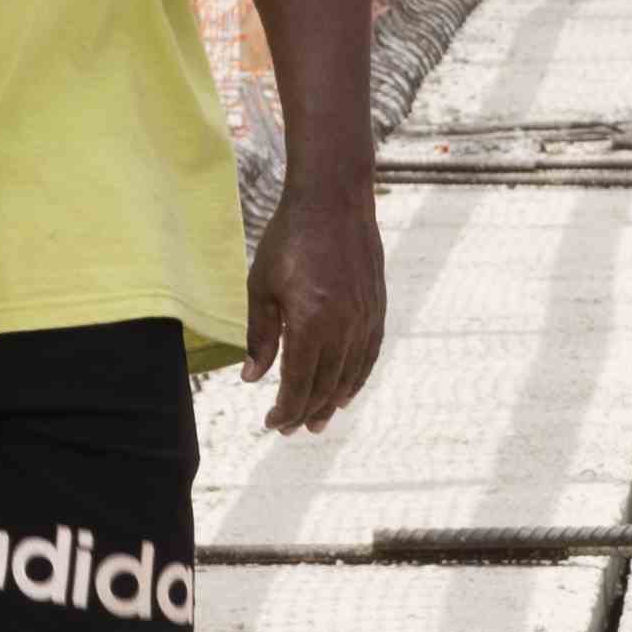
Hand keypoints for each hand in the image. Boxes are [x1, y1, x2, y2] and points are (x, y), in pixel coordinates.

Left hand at [245, 164, 386, 435]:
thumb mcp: (261, 287)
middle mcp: (344, 327)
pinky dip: (356, 379)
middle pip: (325, 386)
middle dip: (305, 412)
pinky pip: (369, 356)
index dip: (285, 409)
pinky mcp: (378, 309)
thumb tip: (253, 380)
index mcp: (311, 323)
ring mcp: (366, 319)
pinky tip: (345, 392)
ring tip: (317, 421)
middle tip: (289, 429)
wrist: (334, 202)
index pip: (299, 383)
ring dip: (332, 402)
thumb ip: (259, 337)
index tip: (272, 424)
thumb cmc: (288, 240)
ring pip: (350, 376)